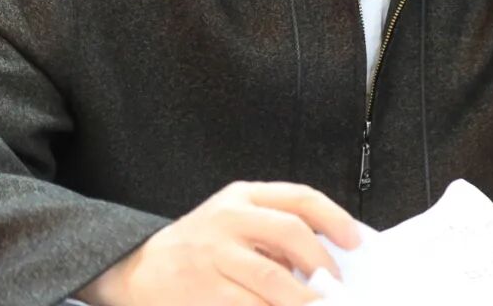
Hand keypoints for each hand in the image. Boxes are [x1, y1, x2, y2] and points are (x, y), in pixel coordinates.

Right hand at [81, 181, 359, 305]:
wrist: (137, 267)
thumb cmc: (198, 245)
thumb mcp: (232, 220)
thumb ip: (272, 231)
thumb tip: (325, 263)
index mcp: (242, 197)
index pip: (298, 198)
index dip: (334, 218)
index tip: (355, 241)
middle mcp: (228, 219)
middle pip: (290, 233)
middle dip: (322, 263)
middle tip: (337, 287)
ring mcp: (214, 256)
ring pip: (272, 279)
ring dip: (303, 299)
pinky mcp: (203, 291)